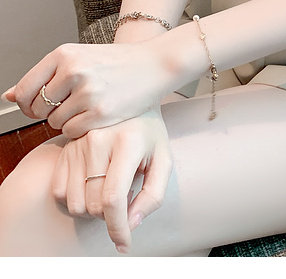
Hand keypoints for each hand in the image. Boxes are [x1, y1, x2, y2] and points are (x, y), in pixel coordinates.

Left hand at [3, 40, 174, 137]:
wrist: (155, 64)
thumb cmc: (117, 62)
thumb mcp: (79, 58)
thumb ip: (45, 76)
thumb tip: (8, 96)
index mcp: (64, 54)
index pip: (25, 89)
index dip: (29, 102)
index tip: (42, 102)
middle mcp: (73, 71)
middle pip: (38, 108)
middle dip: (49, 112)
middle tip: (71, 103)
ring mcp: (87, 92)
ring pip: (55, 122)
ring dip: (67, 120)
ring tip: (89, 105)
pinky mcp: (100, 112)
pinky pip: (72, 131)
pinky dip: (80, 128)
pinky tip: (96, 114)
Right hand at [51, 109, 172, 253]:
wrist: (129, 103)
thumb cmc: (149, 133)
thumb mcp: (163, 159)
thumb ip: (153, 194)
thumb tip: (130, 224)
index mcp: (127, 142)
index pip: (114, 197)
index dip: (117, 227)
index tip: (124, 244)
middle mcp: (98, 140)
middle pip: (94, 206)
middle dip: (111, 213)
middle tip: (126, 193)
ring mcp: (77, 144)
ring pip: (76, 204)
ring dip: (93, 208)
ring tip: (110, 187)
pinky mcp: (64, 149)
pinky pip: (60, 193)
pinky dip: (77, 198)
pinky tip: (93, 183)